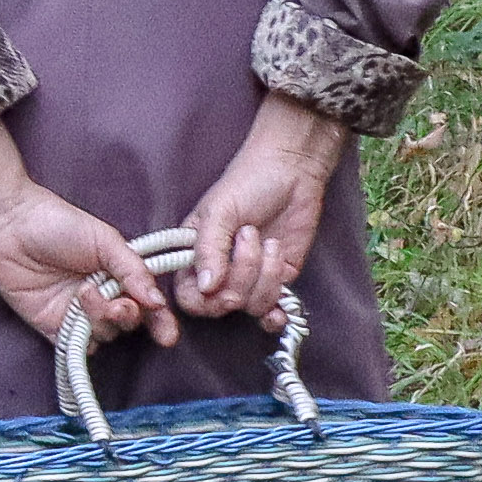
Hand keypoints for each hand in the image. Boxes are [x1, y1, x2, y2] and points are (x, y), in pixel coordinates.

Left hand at [0, 124, 171, 348]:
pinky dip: (81, 339)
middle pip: (128, 324)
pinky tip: (76, 317)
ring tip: (84, 292)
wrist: (9, 224)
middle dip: (128, 317)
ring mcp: (77, 313)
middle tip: (119, 304)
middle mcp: (102, 297)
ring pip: (105, 335)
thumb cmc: (58, 223)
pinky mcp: (51, 325)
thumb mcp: (105, 240)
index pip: (148, 306)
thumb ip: (133, 270)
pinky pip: (75, 345)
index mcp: (119, 276)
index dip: (161, 323)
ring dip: (101, 319)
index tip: (167, 335)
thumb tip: (158, 301)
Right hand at [178, 93, 347, 316]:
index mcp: (195, 256)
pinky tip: (281, 309)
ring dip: (264, 275)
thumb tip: (206, 287)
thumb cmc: (247, 182)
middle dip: (240, 281)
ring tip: (267, 240)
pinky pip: (275, 306)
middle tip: (248, 245)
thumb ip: (209, 249)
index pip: (189, 297)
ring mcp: (251, 278)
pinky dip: (278, 311)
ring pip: (252, 306)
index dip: (202, 301)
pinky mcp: (279, 278)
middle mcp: (221, 272)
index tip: (218, 286)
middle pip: (221, 305)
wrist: (292, 170)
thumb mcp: (219, 212)